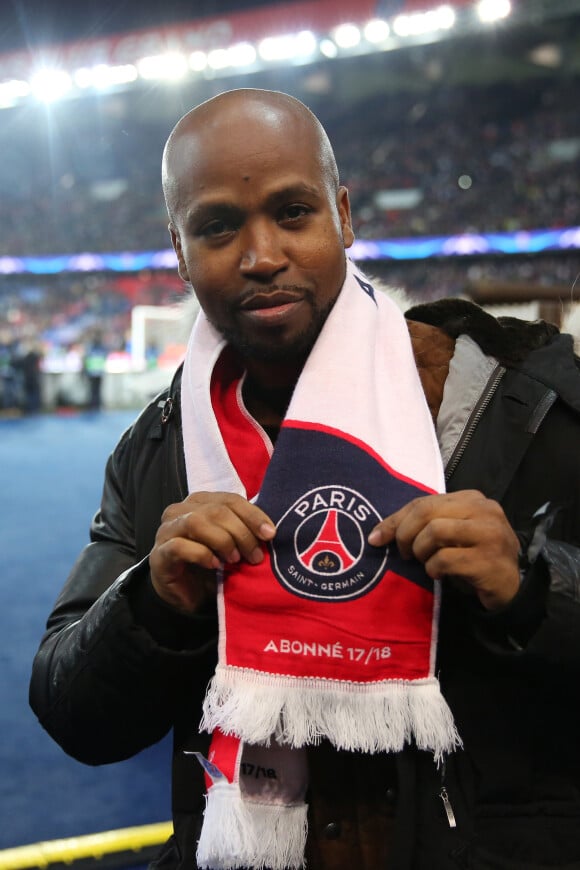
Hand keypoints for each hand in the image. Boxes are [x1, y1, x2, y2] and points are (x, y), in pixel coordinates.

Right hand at [149, 492, 275, 613]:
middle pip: (216, 510)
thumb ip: (245, 532)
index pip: (230, 499)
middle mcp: (181, 511)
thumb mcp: (233, 546)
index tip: (270, 534)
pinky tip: (215, 566)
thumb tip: (270, 532)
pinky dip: (201, 554)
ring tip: (234, 560)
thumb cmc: (211, 565)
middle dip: (240, 532)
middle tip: (254, 555)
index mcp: (200, 502)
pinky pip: (180, 546)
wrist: (186, 595)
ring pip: (196, 522)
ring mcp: (167, 531)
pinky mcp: (159, 554)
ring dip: (222, 541)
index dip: (252, 515)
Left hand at [368, 490, 519, 609]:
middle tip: (403, 554)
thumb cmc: (473, 556)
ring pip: (434, 531)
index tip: (377, 538)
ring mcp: (490, 533)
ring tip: (426, 562)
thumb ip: (424, 525)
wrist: (510, 585)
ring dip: (421, 551)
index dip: (395, 520)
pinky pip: (445, 559)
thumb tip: (377, 534)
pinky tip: (439, 574)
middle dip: (404, 534)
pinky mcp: (489, 559)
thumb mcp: (450, 534)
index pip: (423, 502)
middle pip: (426, 512)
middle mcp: (484, 509)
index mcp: (472, 498)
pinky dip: (434, 568)